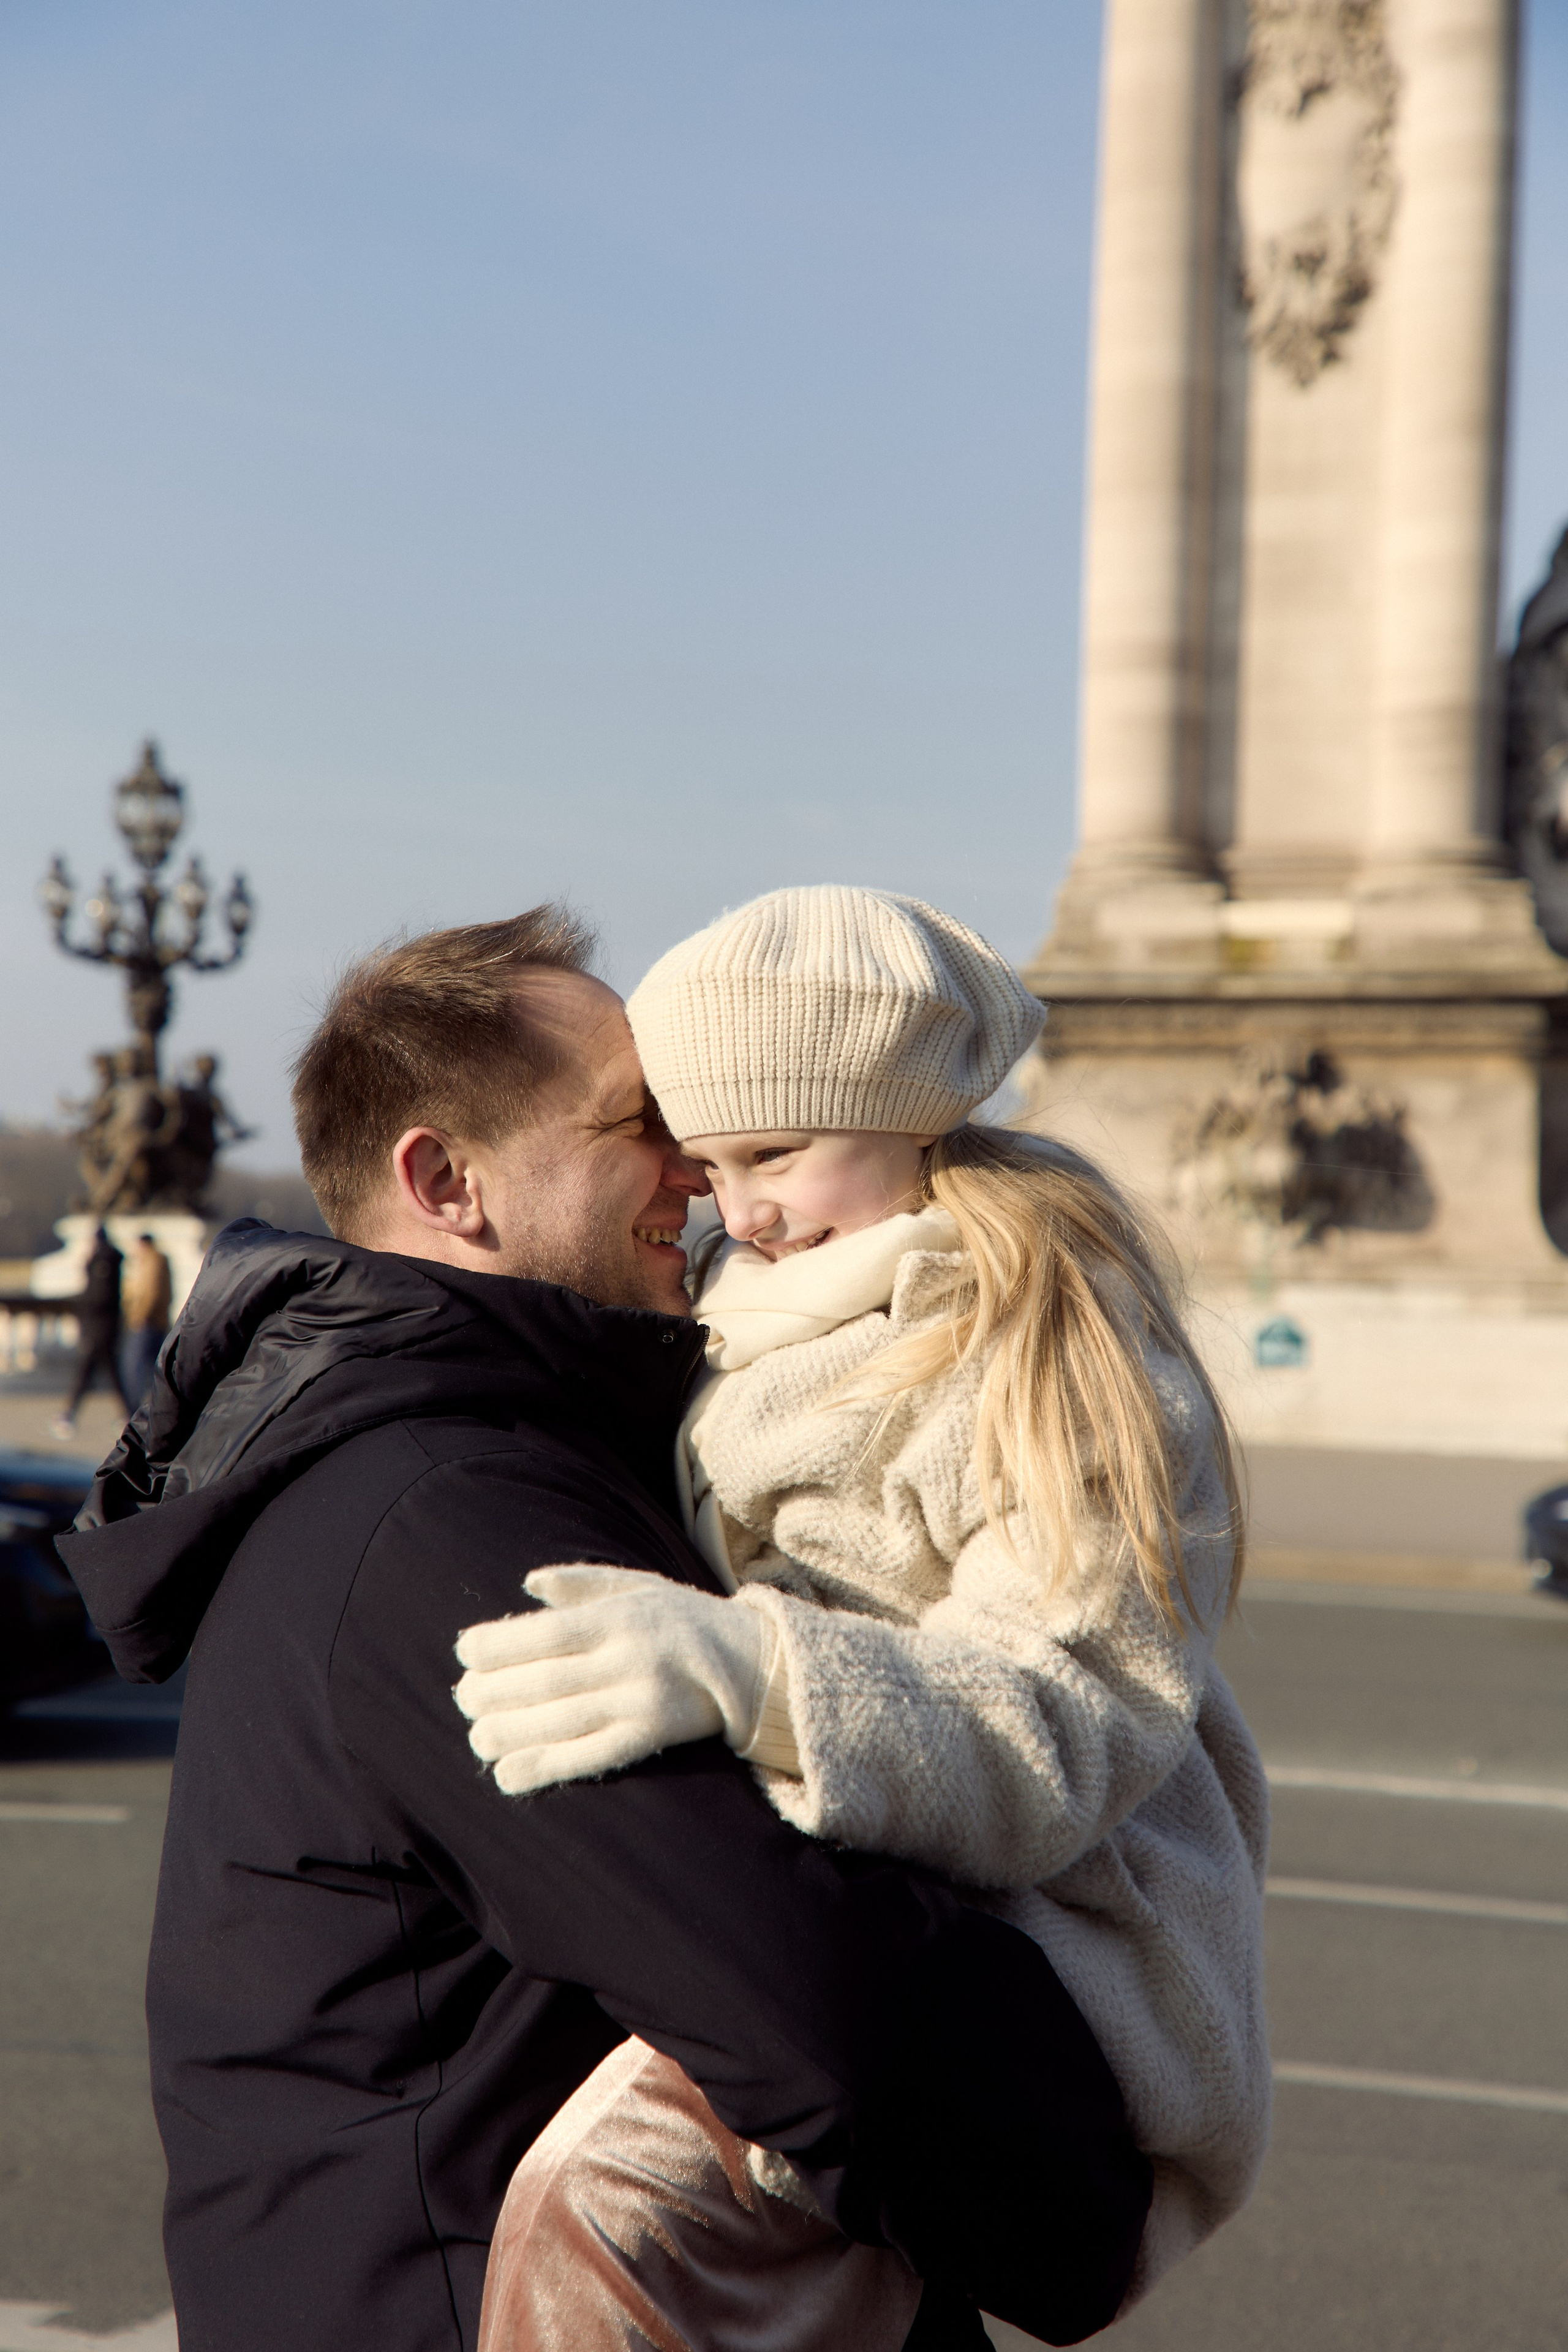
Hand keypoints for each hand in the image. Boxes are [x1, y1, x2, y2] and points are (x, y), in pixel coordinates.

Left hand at [453, 1564, 773, 1795]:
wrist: (755, 1662)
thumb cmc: (685, 1619)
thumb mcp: (641, 1585)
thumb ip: (583, 1582)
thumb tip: (527, 1582)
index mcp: (621, 1616)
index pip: (547, 1633)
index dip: (500, 1645)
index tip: (464, 1652)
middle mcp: (628, 1657)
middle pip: (546, 1679)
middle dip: (494, 1691)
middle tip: (462, 1699)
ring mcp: (640, 1701)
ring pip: (560, 1720)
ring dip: (509, 1732)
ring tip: (477, 1737)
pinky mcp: (651, 1737)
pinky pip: (590, 1757)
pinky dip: (546, 1767)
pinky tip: (510, 1776)